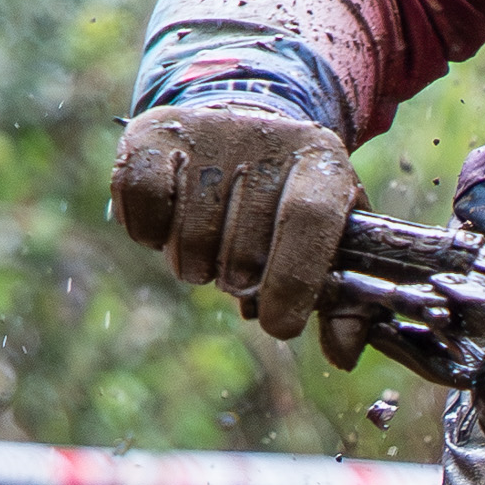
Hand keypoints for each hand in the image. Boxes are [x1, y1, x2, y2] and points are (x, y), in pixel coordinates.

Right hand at [112, 107, 367, 363]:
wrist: (248, 129)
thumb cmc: (294, 202)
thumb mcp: (331, 239)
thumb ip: (343, 302)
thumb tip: (345, 355)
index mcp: (322, 160)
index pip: (308, 219)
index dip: (293, 280)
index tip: (279, 324)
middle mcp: (269, 138)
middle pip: (244, 244)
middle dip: (239, 282)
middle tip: (241, 274)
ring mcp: (208, 132)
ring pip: (190, 237)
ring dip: (196, 265)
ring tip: (213, 246)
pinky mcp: (152, 133)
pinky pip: (140, 205)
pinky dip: (150, 234)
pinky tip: (172, 224)